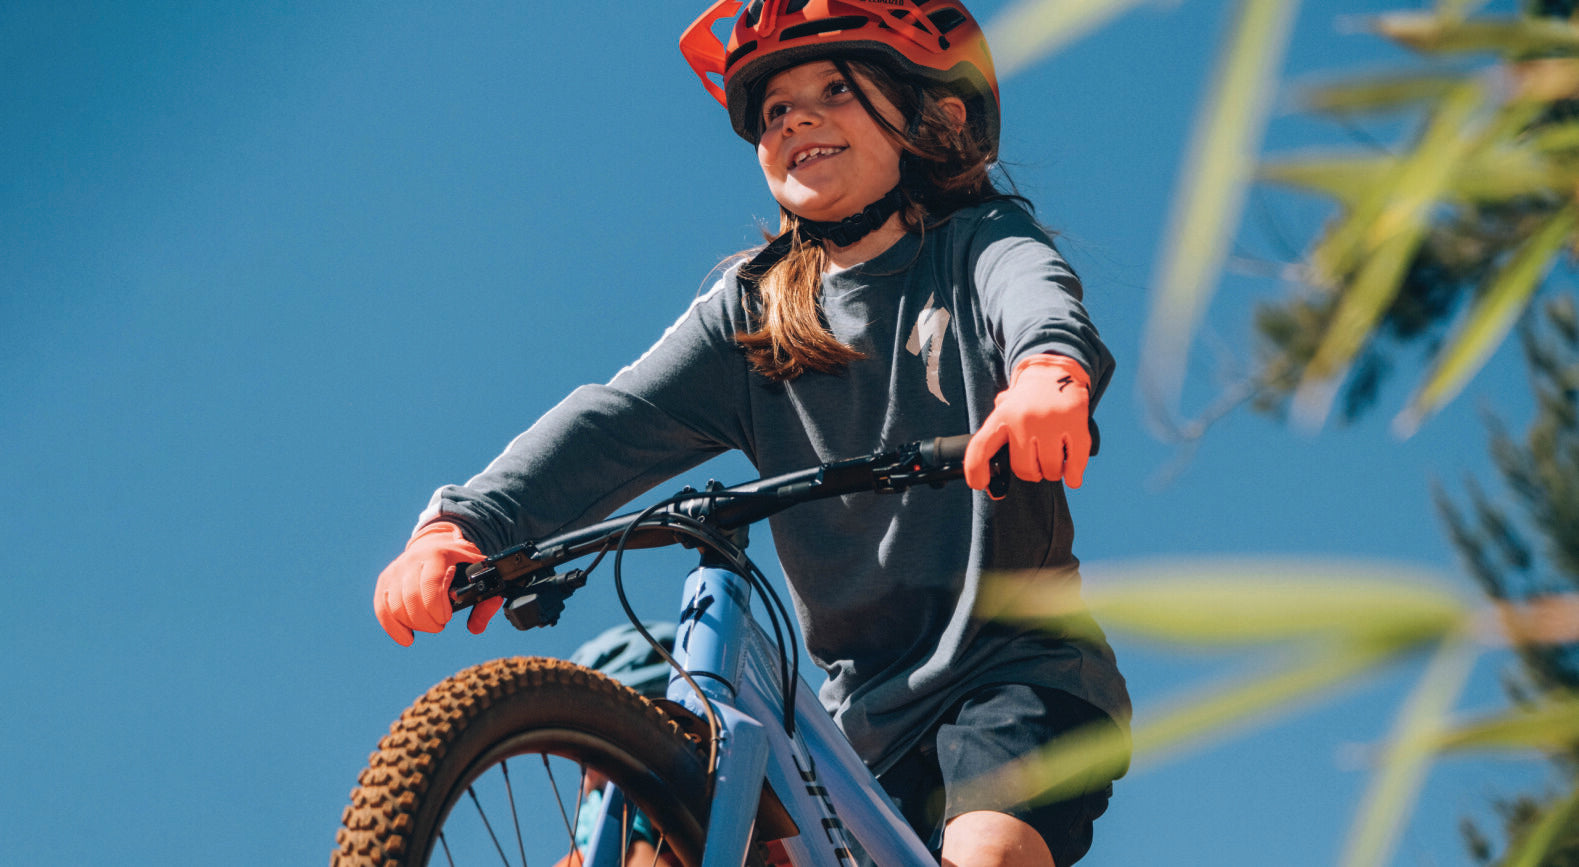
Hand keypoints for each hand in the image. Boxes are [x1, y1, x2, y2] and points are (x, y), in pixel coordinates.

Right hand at [373, 522, 501, 645]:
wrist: (435, 541)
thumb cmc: (460, 561)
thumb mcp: (478, 571)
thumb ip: (486, 598)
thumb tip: (475, 628)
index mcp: (437, 554)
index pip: (431, 583)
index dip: (437, 607)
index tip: (446, 617)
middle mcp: (412, 560)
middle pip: (411, 599)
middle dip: (427, 621)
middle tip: (440, 624)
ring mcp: (396, 570)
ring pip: (395, 606)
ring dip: (414, 624)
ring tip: (429, 625)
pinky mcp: (385, 581)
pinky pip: (382, 608)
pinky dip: (393, 628)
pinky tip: (408, 638)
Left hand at [965, 354, 1092, 494]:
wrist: (1055, 371)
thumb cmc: (1027, 401)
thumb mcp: (1005, 410)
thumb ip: (995, 438)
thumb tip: (986, 482)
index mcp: (1003, 416)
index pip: (981, 448)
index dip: (976, 471)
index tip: (980, 485)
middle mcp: (1024, 419)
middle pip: (1023, 469)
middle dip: (1031, 472)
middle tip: (1036, 462)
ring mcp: (1051, 423)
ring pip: (1050, 470)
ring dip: (1052, 472)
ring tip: (1053, 458)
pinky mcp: (1076, 426)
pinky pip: (1074, 466)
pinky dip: (1073, 476)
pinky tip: (1071, 473)